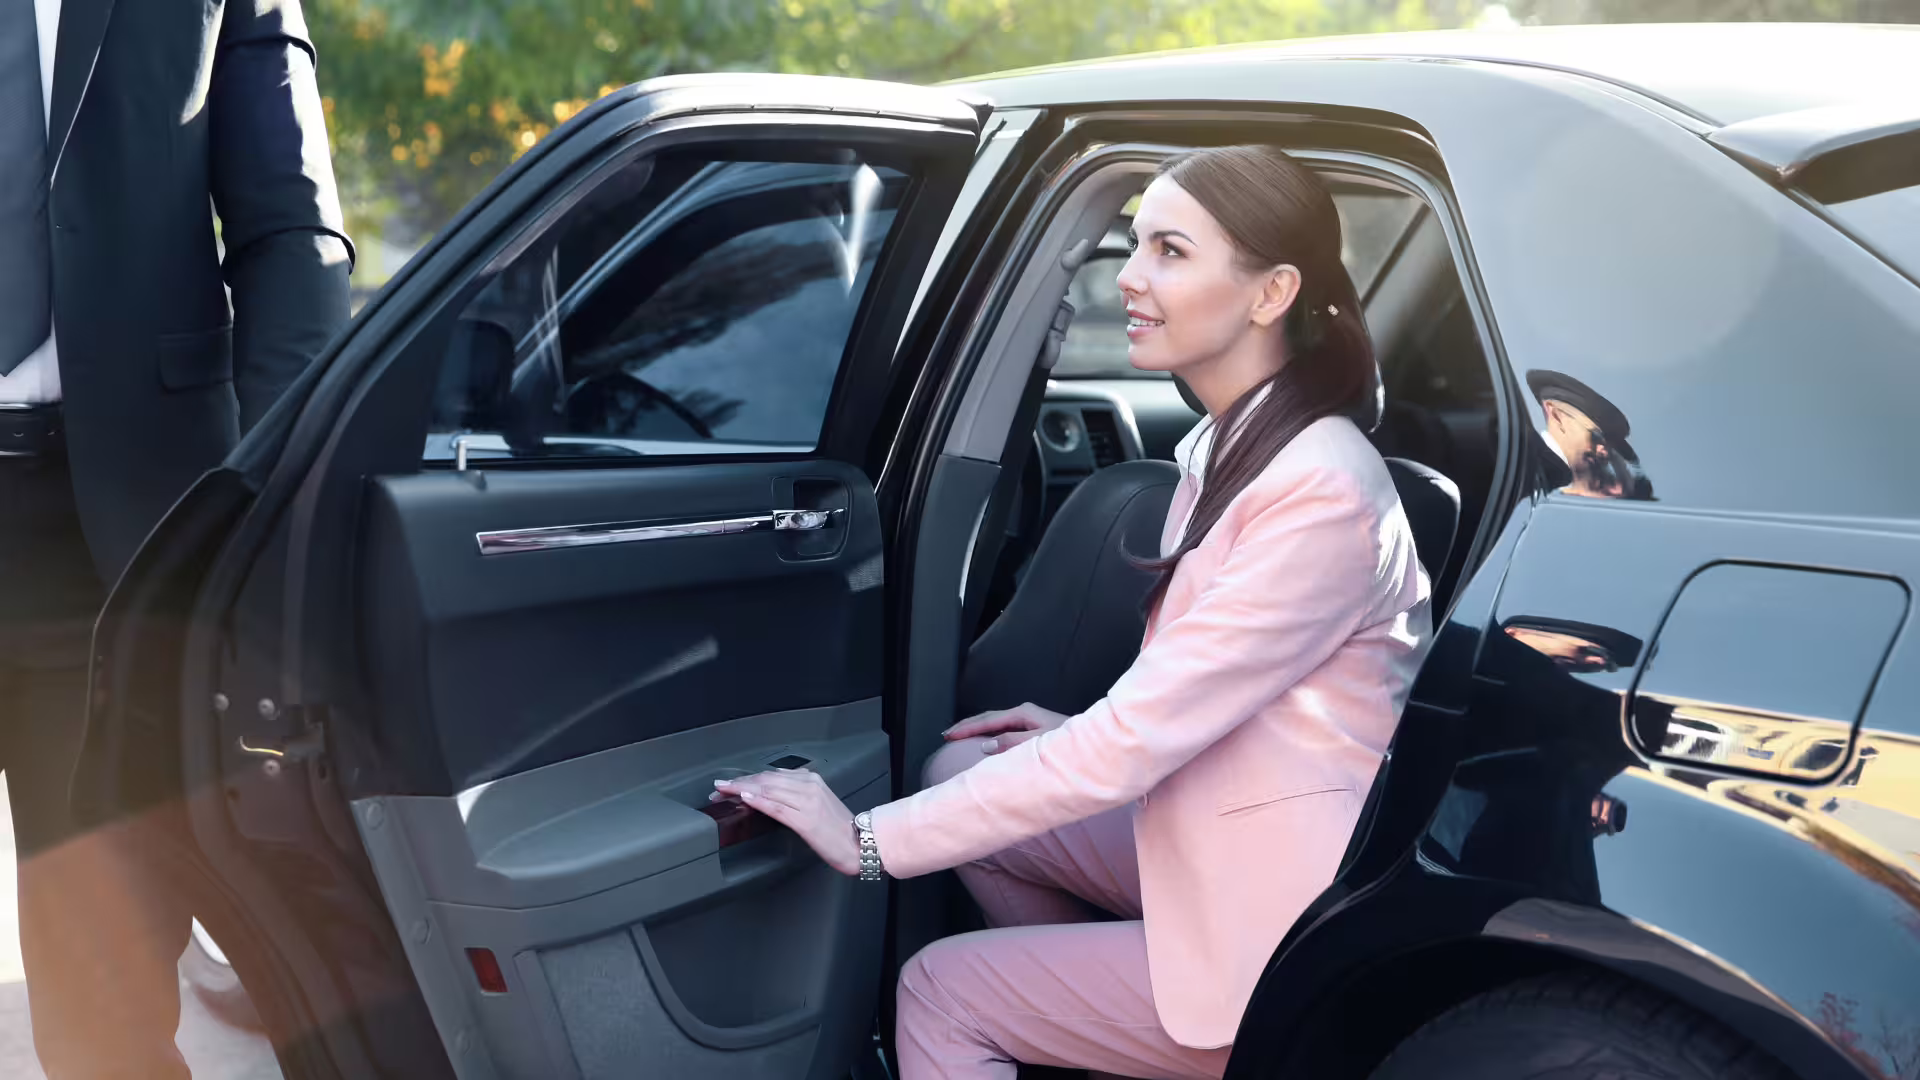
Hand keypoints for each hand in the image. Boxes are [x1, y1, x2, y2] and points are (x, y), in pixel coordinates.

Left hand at [712, 769, 860, 875]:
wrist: (860, 844)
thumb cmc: (839, 829)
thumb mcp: (816, 804)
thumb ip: (795, 796)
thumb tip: (769, 795)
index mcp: (811, 780)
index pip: (771, 774)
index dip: (747, 778)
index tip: (729, 783)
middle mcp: (809, 786)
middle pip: (766, 779)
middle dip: (739, 782)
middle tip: (718, 787)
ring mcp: (807, 802)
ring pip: (768, 790)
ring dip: (741, 789)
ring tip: (723, 792)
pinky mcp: (806, 820)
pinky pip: (776, 807)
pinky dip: (758, 801)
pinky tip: (745, 798)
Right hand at [942, 701, 1068, 754]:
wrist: (1094, 746)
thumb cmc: (1072, 745)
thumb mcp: (1038, 744)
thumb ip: (1012, 743)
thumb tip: (986, 745)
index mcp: (1023, 714)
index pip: (987, 720)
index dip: (966, 728)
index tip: (949, 735)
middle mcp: (1025, 714)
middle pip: (988, 718)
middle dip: (967, 725)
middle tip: (947, 734)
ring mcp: (1030, 720)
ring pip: (995, 723)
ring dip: (977, 729)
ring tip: (960, 736)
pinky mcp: (1034, 728)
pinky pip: (1003, 729)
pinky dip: (989, 733)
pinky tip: (985, 741)